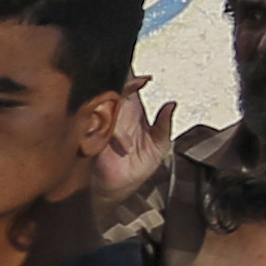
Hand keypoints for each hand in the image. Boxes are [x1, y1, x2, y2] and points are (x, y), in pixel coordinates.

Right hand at [93, 77, 176, 204]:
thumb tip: (172, 104)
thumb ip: (165, 124)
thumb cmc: (139, 167)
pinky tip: (124, 145)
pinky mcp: (93, 135)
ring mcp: (104, 122)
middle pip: (115, 88)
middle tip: (135, 85)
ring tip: (129, 122)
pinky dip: (110, 131)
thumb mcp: (160, 145)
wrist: (121, 187)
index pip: (131, 86)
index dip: (136, 78)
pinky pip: (96, 124)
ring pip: (104, 102)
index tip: (147, 80)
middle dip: (124, 84)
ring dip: (115, 106)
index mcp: (133, 111)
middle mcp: (117, 113)